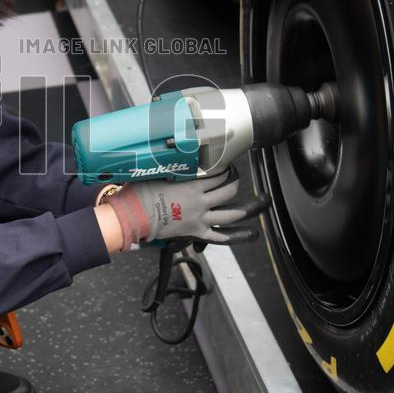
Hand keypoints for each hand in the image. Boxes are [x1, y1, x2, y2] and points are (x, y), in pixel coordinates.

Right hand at [105, 167, 268, 246]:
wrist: (133, 217)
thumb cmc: (140, 194)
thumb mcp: (157, 173)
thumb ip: (171, 167)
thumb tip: (175, 156)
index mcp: (192, 186)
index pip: (217, 174)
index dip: (225, 168)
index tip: (226, 164)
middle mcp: (200, 202)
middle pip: (228, 191)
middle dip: (236, 183)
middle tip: (236, 178)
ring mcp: (200, 219)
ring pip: (231, 214)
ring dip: (247, 208)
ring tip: (259, 203)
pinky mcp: (196, 232)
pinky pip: (220, 236)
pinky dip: (236, 236)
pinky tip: (250, 234)